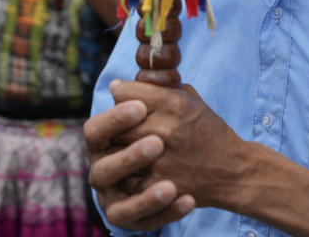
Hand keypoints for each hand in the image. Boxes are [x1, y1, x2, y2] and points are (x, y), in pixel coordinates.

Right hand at [84, 89, 194, 230]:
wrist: (212, 166)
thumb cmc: (177, 131)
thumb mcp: (169, 108)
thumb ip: (148, 96)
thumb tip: (119, 86)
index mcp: (105, 143)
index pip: (96, 131)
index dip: (115, 120)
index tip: (140, 107)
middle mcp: (104, 171)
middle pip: (104, 168)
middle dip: (130, 157)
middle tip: (157, 143)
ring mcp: (115, 198)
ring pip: (120, 203)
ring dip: (145, 194)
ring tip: (170, 185)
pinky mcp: (131, 219)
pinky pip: (144, 221)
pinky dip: (166, 213)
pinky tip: (187, 200)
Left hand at [107, 81, 245, 205]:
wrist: (232, 171)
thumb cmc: (209, 132)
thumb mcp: (191, 101)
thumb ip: (159, 90)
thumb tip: (118, 86)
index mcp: (173, 104)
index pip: (124, 93)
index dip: (122, 96)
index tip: (125, 101)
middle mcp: (163, 129)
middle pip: (115, 120)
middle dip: (117, 123)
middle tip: (125, 127)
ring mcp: (157, 158)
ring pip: (114, 148)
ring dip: (117, 147)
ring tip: (127, 147)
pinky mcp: (153, 185)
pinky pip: (121, 175)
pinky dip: (124, 172)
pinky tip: (135, 168)